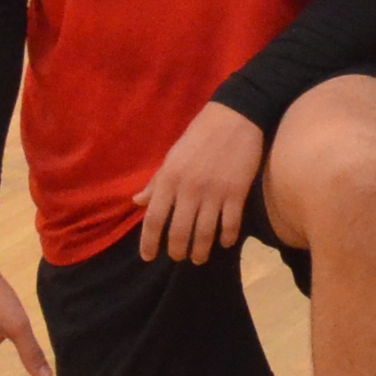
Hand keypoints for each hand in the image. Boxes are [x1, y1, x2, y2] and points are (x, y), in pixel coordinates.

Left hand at [135, 101, 265, 264]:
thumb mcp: (172, 158)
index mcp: (169, 179)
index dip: (149, 242)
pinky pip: (231, 222)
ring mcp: (214, 192)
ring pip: (205, 232)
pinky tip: (225, 242)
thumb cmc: (199, 136)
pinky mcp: (237, 191)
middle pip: (180, 231)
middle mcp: (189, 189)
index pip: (154, 219)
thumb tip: (137, 202)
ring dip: (201, 250)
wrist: (236, 117)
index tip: (149, 257)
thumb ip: (156, 183)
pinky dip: (227, 237)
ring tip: (199, 258)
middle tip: (180, 257)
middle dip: (178, 250)